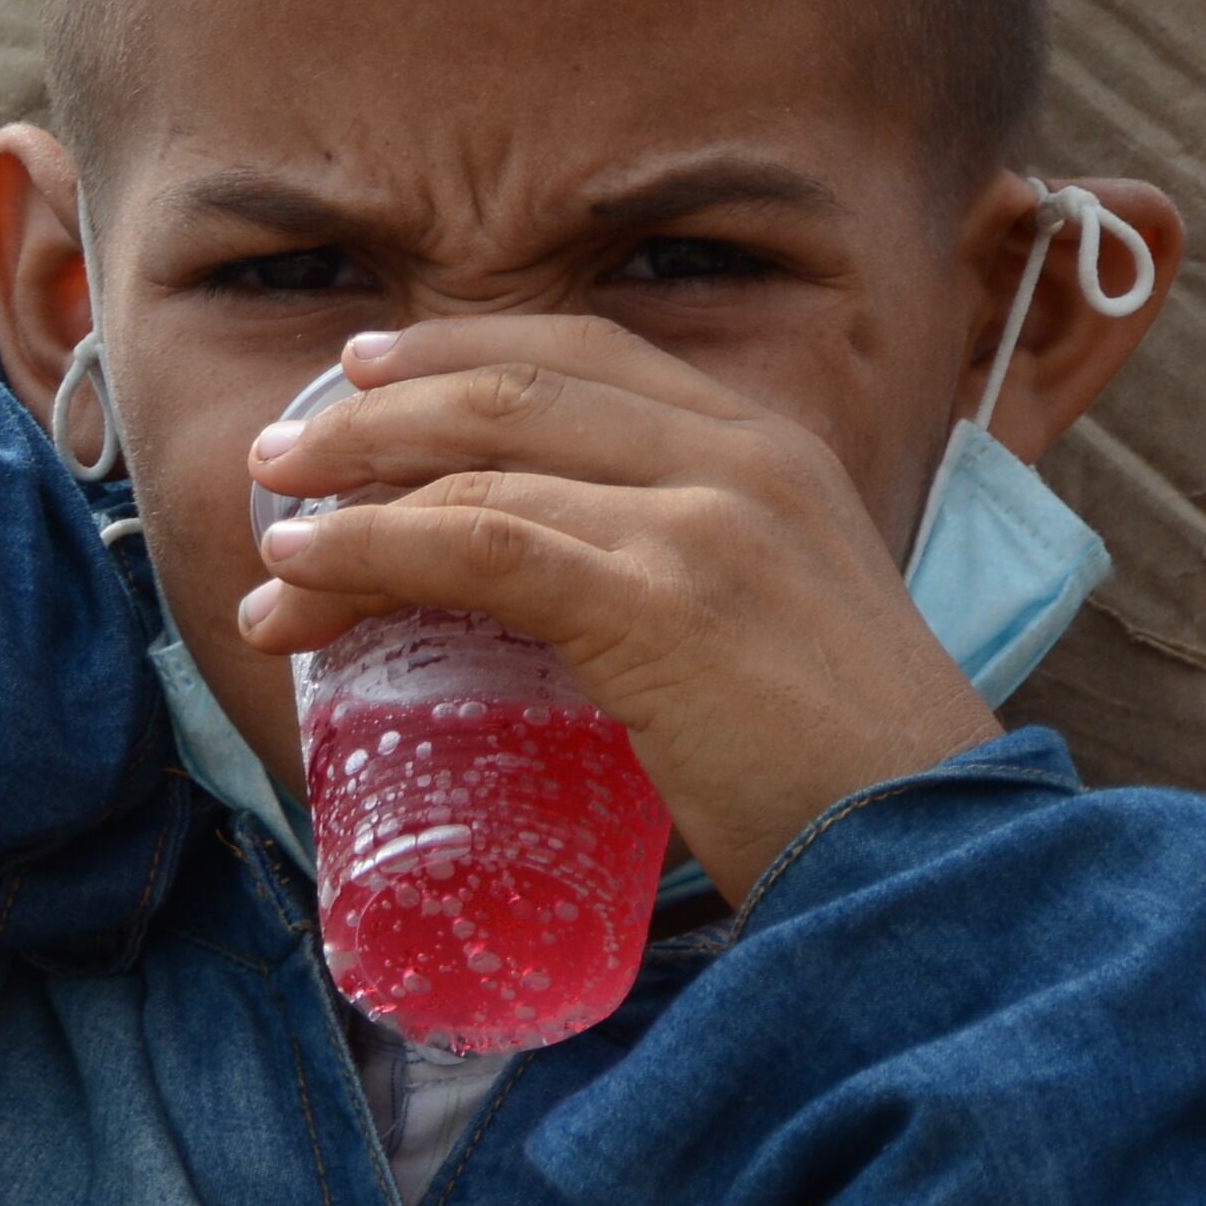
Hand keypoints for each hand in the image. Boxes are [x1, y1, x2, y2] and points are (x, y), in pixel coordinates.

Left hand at [240, 318, 995, 903]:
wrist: (932, 854)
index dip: (462, 350)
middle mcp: (743, 455)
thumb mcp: (771, 621)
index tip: (370, 369)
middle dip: (374, 412)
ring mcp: (706, 519)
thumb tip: (541, 597)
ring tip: (273, 549)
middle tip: (282, 453)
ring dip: (349, 501)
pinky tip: (303, 576)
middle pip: (515, 385)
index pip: (589, 350)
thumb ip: (679, 575)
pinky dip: (370, 553)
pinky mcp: (661, 600)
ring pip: (478, 465)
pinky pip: (476, 547)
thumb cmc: (842, 772)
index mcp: (775, 444)